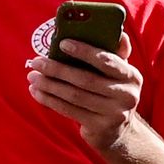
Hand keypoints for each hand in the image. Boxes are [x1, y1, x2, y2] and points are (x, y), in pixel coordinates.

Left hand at [28, 33, 145, 155]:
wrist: (119, 131)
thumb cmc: (111, 93)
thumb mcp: (118, 74)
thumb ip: (116, 54)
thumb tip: (118, 31)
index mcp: (131, 76)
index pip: (107, 61)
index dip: (84, 51)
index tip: (62, 43)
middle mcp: (127, 95)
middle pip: (86, 79)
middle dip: (57, 69)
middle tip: (36, 61)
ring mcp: (115, 114)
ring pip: (75, 96)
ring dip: (49, 85)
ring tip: (33, 76)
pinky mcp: (100, 128)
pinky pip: (70, 111)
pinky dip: (50, 100)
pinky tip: (37, 92)